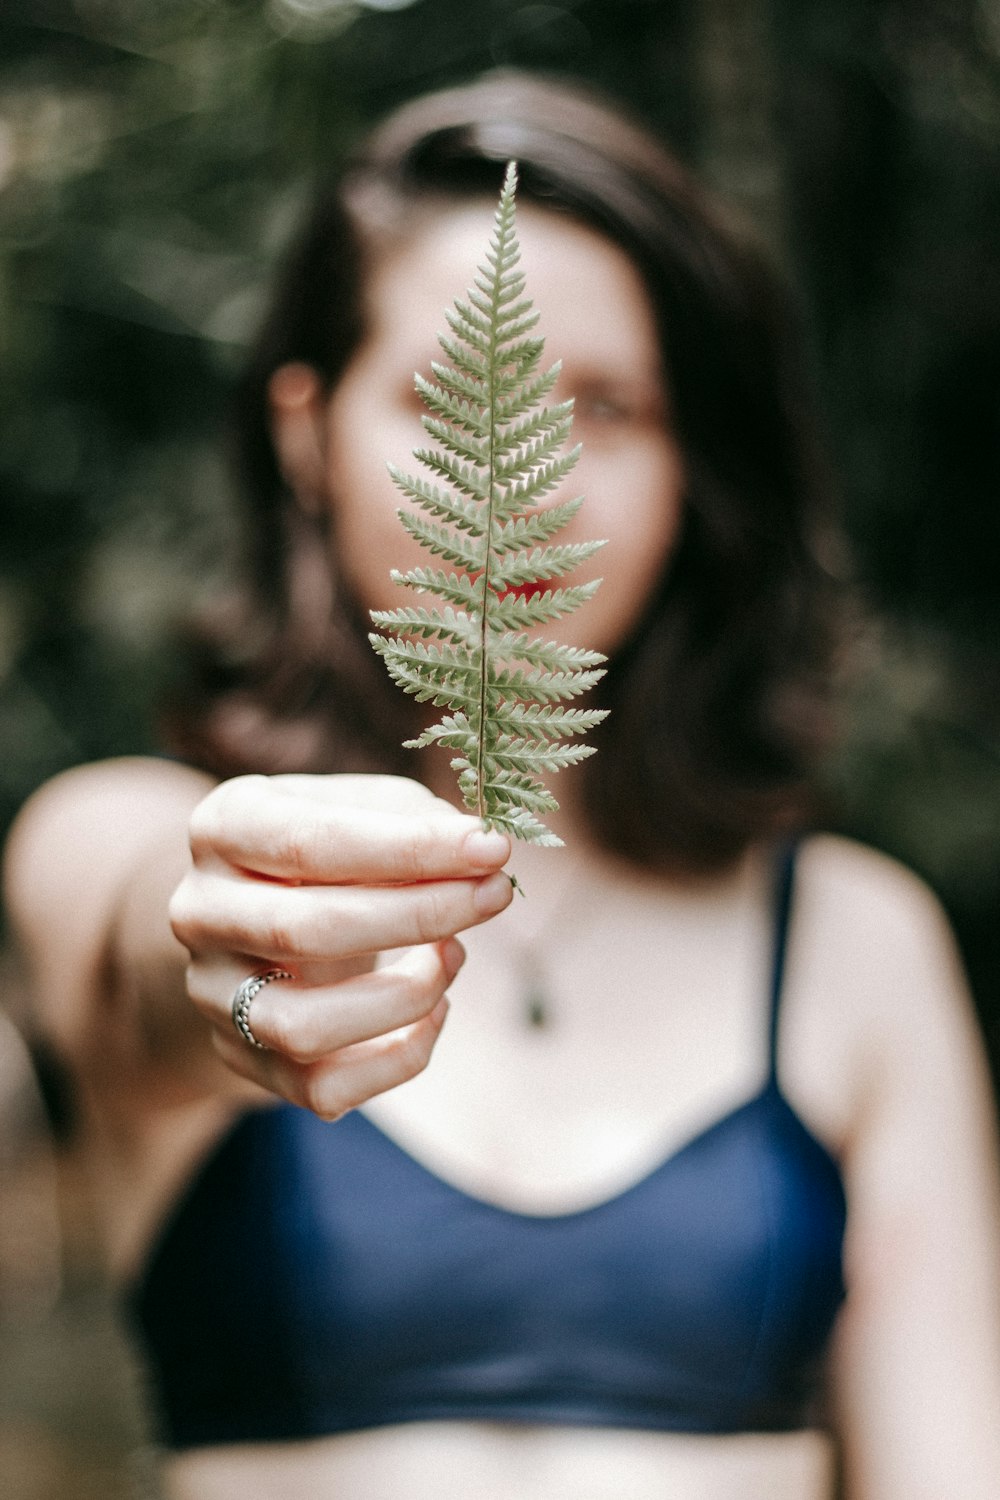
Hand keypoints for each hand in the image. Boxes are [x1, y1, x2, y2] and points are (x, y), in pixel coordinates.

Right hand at [168, 773, 511, 1116]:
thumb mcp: (361, 807)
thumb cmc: (330, 849)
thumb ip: (413, 818)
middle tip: (495, 894)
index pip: (310, 843)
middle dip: (422, 914)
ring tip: (455, 954)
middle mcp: (200, 911)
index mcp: (223, 826)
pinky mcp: (241, 1056)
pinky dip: (399, 1056)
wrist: (263, 912)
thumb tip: (477, 851)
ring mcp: (214, 993)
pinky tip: (436, 1008)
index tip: (490, 849)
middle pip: (309, 931)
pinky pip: (323, 1088)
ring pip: (303, 1027)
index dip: (410, 849)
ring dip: (406, 997)